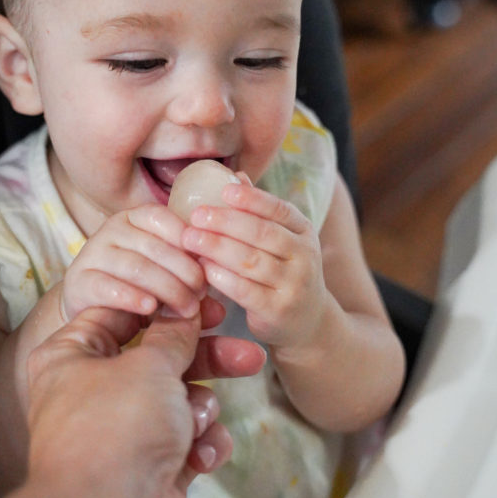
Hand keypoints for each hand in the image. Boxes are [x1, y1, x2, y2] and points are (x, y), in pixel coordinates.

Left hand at [25, 301, 263, 497]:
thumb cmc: (117, 428)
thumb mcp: (150, 365)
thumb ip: (174, 335)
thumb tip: (184, 312)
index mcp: (72, 356)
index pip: (122, 315)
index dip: (165, 307)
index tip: (205, 299)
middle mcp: (94, 392)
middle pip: (159, 359)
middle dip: (205, 359)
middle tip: (246, 353)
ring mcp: (124, 434)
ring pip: (181, 402)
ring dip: (200, 409)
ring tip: (198, 422)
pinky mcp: (153, 471)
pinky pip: (188, 442)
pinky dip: (199, 446)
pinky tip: (198, 458)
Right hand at [61, 205, 206, 322]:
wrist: (92, 310)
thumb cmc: (140, 290)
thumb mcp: (170, 285)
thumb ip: (194, 292)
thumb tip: (221, 311)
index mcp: (137, 218)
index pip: (166, 219)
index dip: (190, 244)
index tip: (209, 270)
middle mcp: (113, 229)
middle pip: (155, 246)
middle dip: (185, 273)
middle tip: (201, 297)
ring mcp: (93, 253)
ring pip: (135, 266)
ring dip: (166, 288)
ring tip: (186, 309)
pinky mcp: (79, 281)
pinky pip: (106, 285)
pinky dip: (131, 297)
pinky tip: (150, 308)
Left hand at [181, 180, 327, 350]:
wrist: (307, 321)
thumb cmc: (283, 272)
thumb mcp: (280, 240)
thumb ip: (259, 212)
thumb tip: (236, 176)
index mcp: (303, 231)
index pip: (279, 209)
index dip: (252, 199)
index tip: (224, 191)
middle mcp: (304, 256)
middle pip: (262, 233)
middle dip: (225, 222)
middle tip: (196, 215)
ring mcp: (294, 284)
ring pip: (251, 261)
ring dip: (217, 248)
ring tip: (190, 238)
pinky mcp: (278, 310)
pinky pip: (245, 290)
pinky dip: (222, 277)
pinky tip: (202, 268)